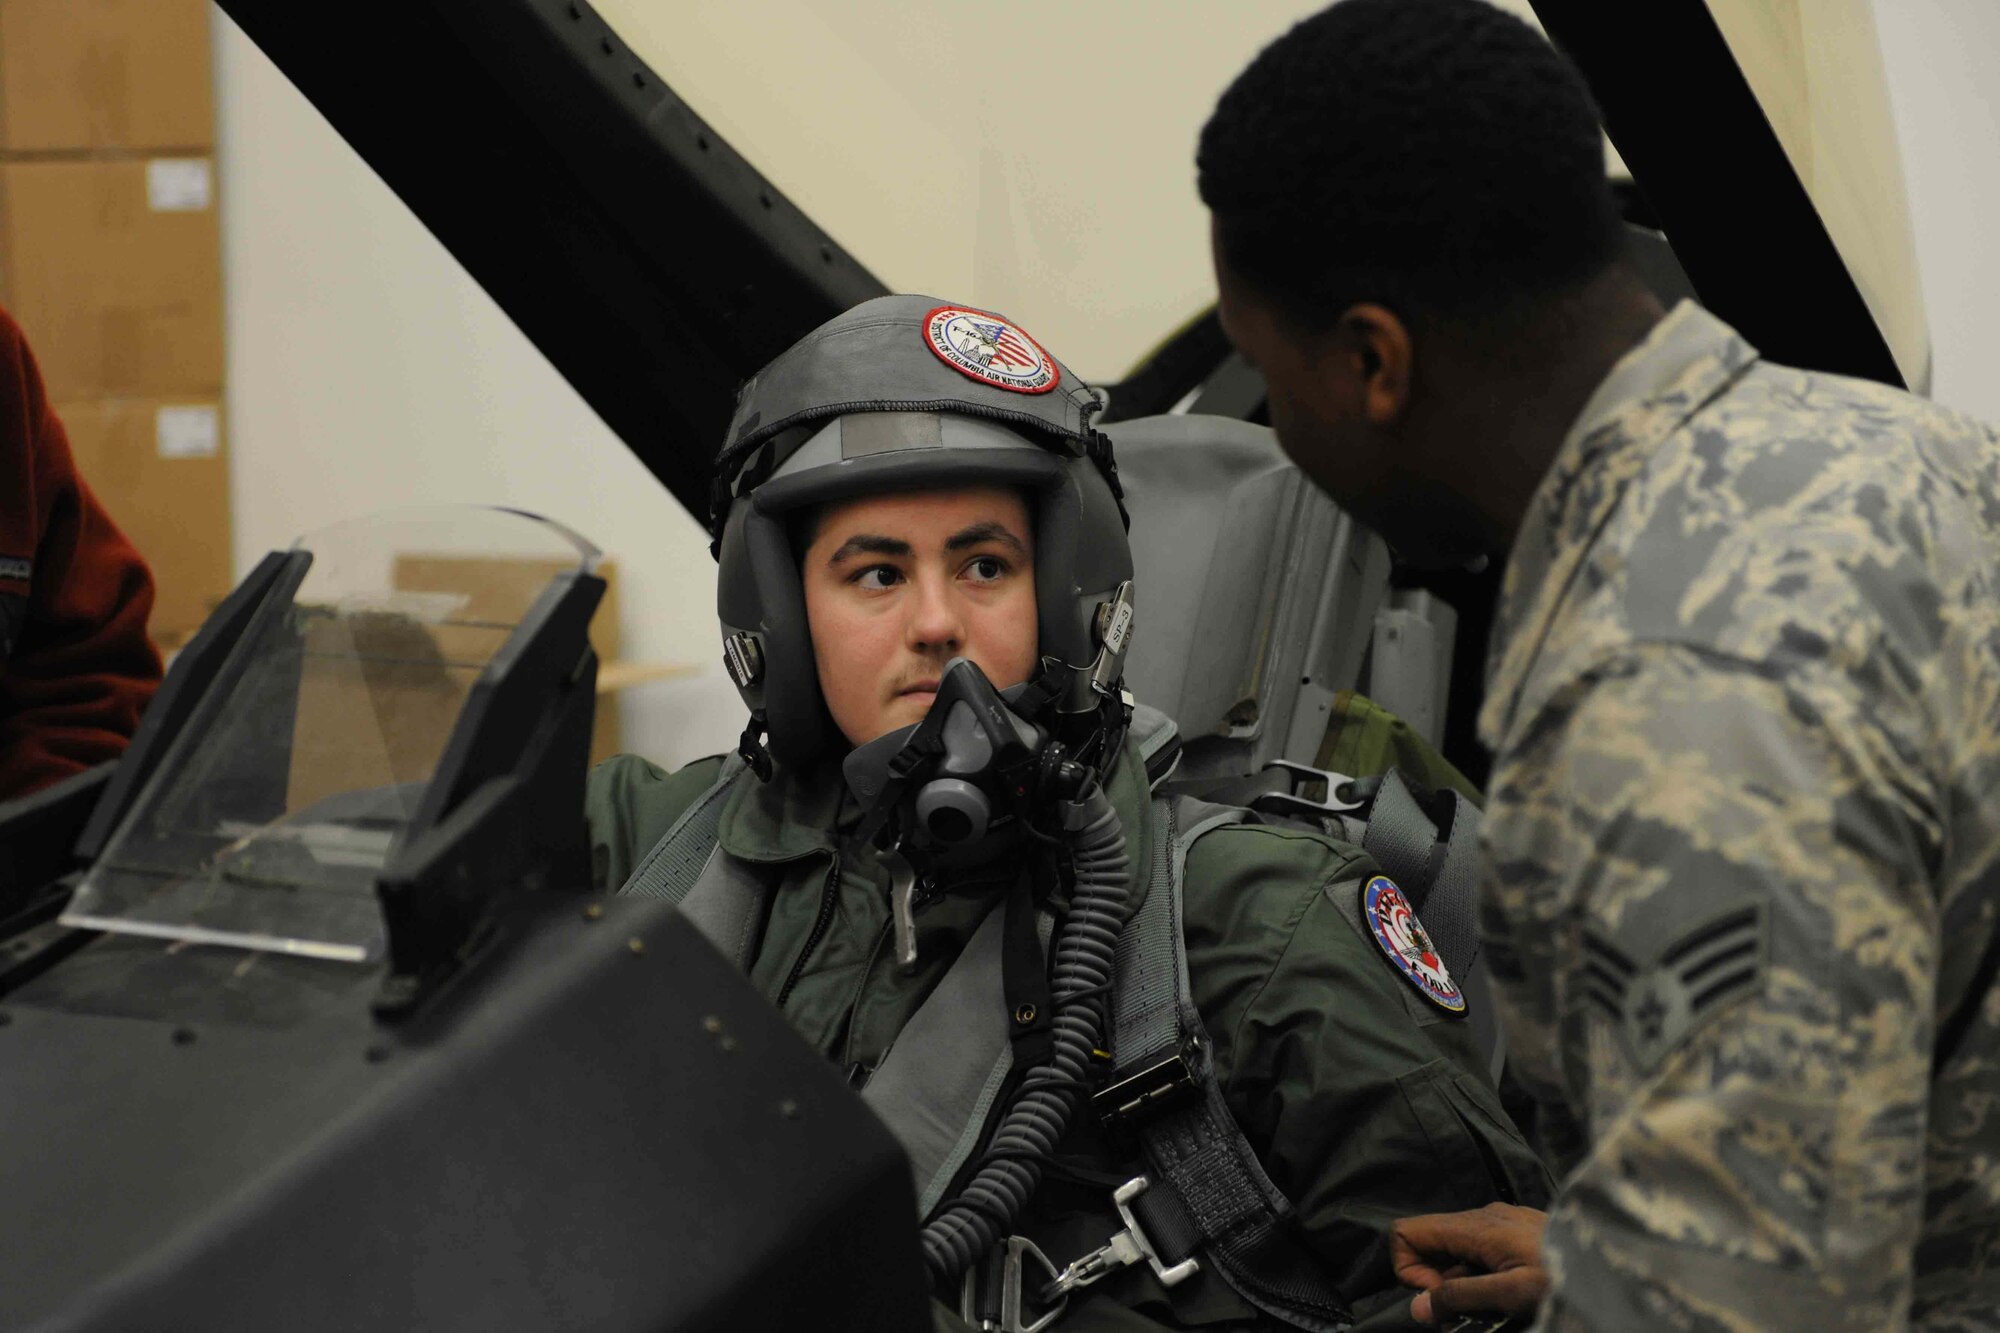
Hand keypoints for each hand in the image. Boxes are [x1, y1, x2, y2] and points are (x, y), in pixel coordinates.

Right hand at [1391, 1202, 1549, 1324]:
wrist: (1615, 1260)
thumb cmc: (1564, 1275)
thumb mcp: (1510, 1294)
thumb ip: (1461, 1297)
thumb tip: (1415, 1307)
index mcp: (1475, 1225)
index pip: (1407, 1231)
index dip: (1410, 1268)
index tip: (1439, 1298)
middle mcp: (1482, 1216)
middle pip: (1431, 1244)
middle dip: (1437, 1282)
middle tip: (1470, 1312)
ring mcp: (1500, 1221)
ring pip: (1456, 1251)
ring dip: (1462, 1284)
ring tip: (1497, 1307)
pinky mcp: (1515, 1231)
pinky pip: (1479, 1251)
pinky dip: (1481, 1276)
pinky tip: (1510, 1294)